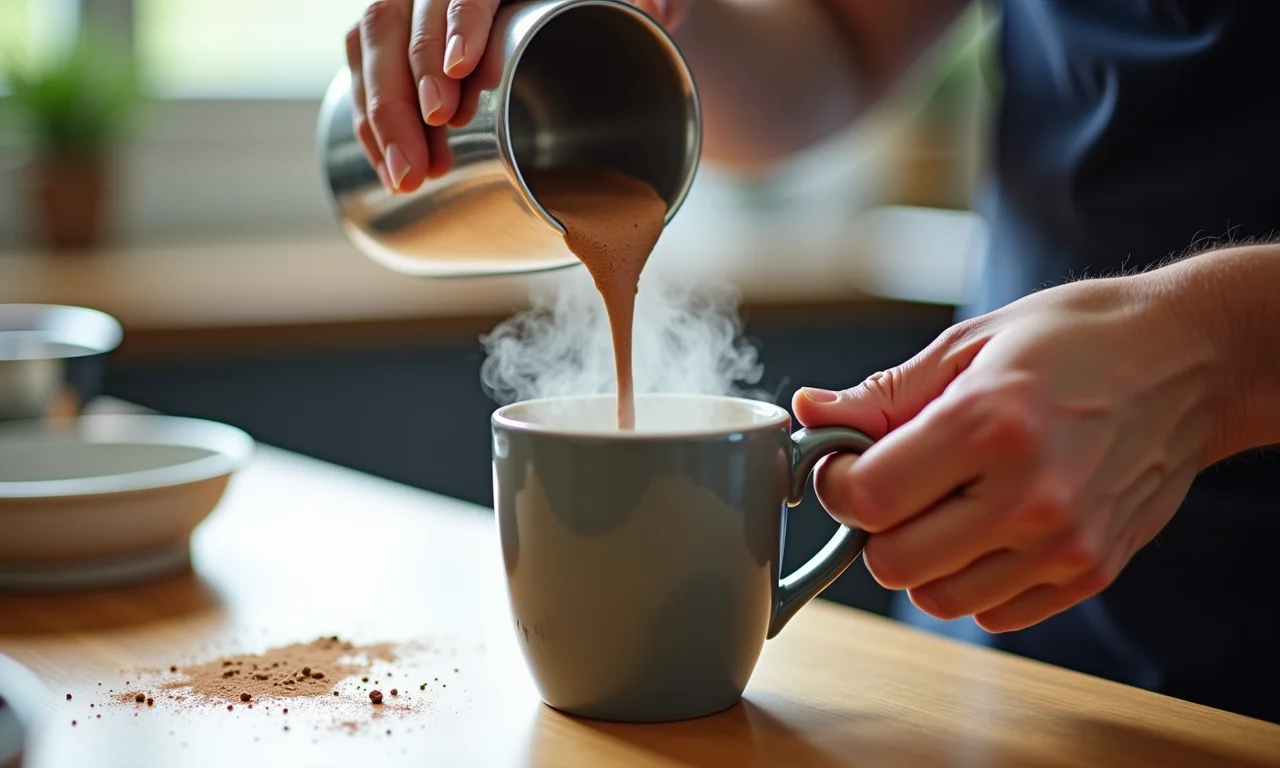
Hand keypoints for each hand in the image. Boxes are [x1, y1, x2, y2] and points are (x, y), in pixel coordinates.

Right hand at [344, 0, 689, 192]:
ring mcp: (422, 1)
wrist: (604, 8)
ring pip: (373, 40)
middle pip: (402, 16)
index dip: (456, 23)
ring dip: (380, 115)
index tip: (459, 76)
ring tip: (406, 177)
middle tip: (423, 162)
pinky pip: (365, 60)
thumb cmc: (624, 3)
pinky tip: (385, 160)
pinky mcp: (406, 31)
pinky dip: (368, 114)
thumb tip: (660, 11)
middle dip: (402, 95)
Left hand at [792, 273, 1228, 632]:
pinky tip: (988, 526)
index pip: (866, 498)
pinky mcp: (1091, 572)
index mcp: (991, 423)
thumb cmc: (1076, 339)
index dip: (836, 484)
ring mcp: (1067, 543)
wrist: (1190, 361)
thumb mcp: (970, 345)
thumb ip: (882, 394)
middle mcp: (1031, 495)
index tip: (846, 464)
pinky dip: (973, 579)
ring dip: (921, 559)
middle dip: (873, 526)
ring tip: (945, 504)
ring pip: (938, 598)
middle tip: (893, 486)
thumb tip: (809, 412)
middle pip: (892, 562)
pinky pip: (993, 612)